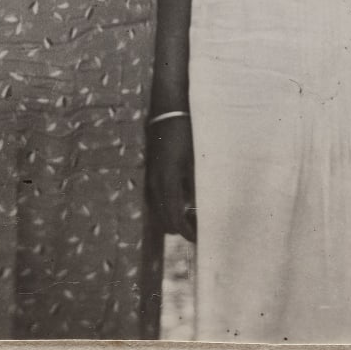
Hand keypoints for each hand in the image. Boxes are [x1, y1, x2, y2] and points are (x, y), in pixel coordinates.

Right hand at [147, 116, 195, 241]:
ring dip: (173, 217)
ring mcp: (150, 179)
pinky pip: (155, 201)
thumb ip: (196, 186)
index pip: (174, 219)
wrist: (167, 113)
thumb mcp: (196, 160)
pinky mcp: (150, 174)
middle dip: (181, 227)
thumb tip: (199, 209)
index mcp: (168, 181)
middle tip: (199, 223)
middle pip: (164, 221)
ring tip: (193, 211)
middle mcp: (155, 184)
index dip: (187, 232)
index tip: (200, 236)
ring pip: (158, 212)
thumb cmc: (186, 134)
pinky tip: (183, 198)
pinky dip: (167, 207)